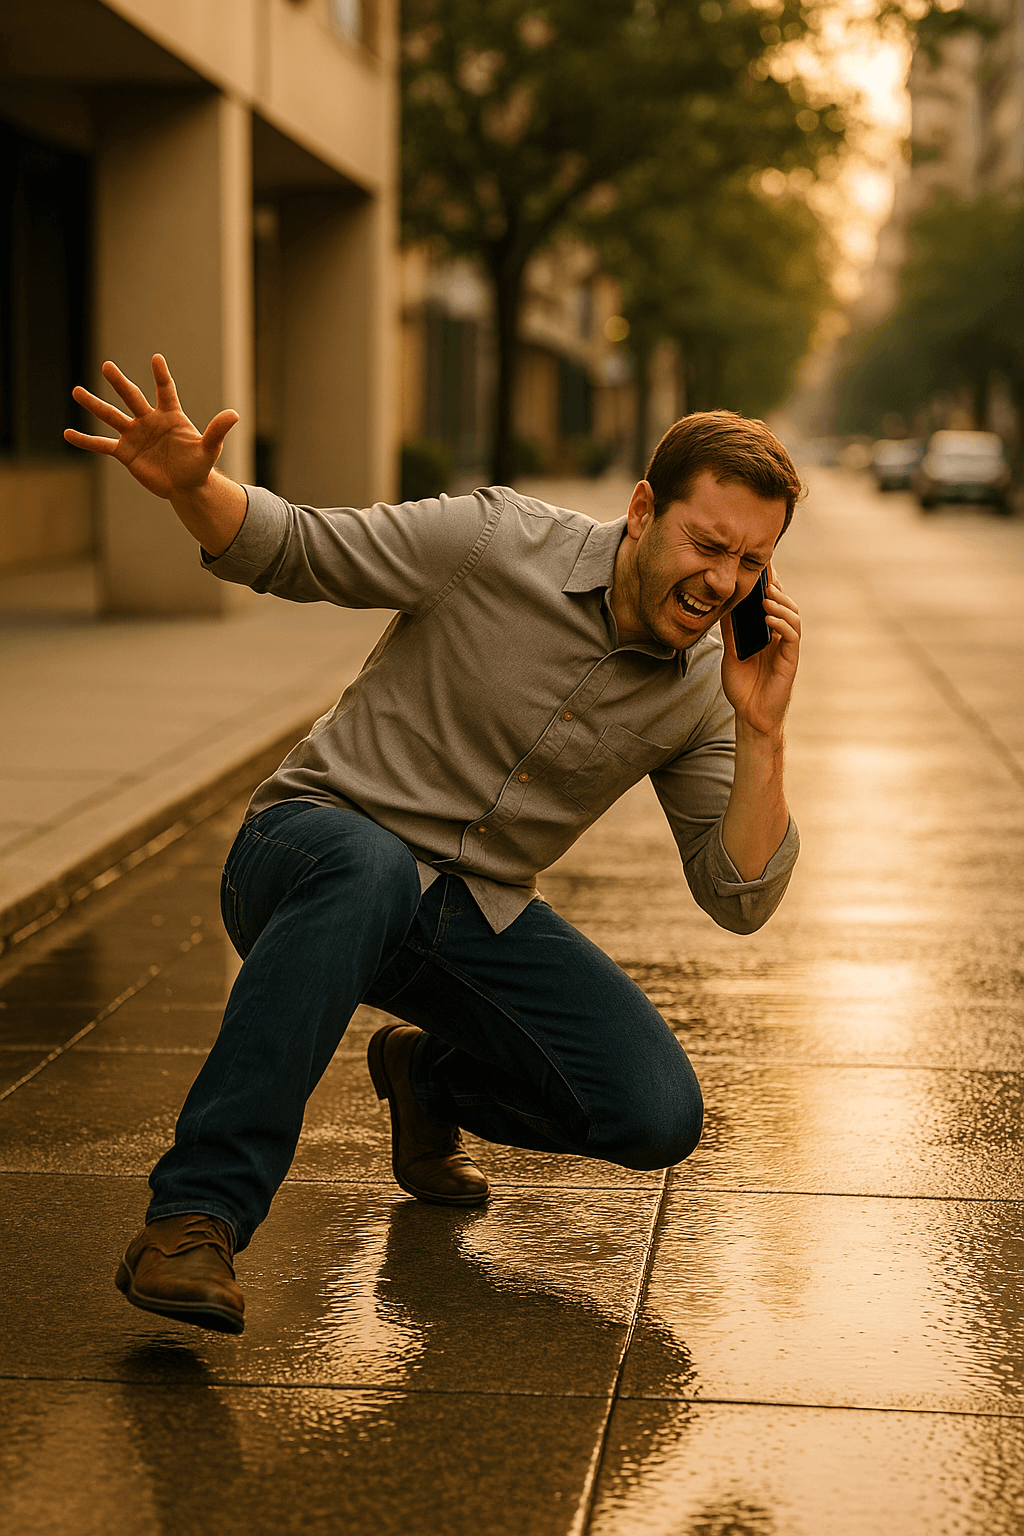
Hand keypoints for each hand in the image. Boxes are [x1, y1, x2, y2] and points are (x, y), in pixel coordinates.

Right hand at [65, 355, 238, 500]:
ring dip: (94, 405)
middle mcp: (149, 420)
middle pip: (132, 397)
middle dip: (120, 383)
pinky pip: (102, 444)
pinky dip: (86, 441)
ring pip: (111, 416)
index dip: (162, 376)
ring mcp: (135, 435)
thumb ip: (217, 431)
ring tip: (76, 391)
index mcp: (170, 415)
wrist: (185, 485)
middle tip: (107, 366)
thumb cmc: (199, 465)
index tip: (157, 358)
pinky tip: (68, 434)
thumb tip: (234, 414)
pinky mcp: (125, 452)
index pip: (165, 390)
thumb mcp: (209, 449)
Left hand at [720, 567, 800, 737]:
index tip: (761, 564)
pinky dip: (782, 623)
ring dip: (780, 603)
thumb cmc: (742, 685)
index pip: (771, 602)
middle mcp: (779, 636)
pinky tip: (770, 617)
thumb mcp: (730, 651)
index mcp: (767, 632)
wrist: (749, 714)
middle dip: (776, 586)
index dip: (768, 583)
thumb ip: (730, 630)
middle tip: (764, 573)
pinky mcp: (790, 660)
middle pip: (785, 603)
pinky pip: (792, 636)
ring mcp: (786, 647)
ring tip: (766, 596)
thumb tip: (722, 605)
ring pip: (792, 616)